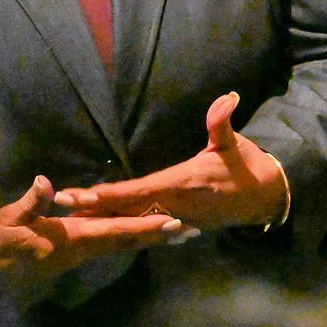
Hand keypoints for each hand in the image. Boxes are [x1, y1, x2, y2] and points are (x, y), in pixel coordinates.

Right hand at [0, 174, 191, 293]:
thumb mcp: (8, 221)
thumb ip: (30, 204)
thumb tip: (46, 184)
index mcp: (74, 237)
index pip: (117, 230)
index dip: (145, 226)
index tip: (172, 223)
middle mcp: (85, 247)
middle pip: (129, 240)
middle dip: (160, 235)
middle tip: (192, 230)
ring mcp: (83, 252)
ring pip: (124, 244)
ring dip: (152, 239)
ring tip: (182, 233)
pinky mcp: (79, 253)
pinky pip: (114, 245)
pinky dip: (135, 240)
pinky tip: (149, 235)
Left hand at [52, 92, 289, 230]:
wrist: (264, 198)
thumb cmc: (245, 167)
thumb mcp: (233, 144)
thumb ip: (222, 123)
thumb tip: (228, 98)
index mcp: (183, 182)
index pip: (139, 190)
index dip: (110, 194)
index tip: (82, 194)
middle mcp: (175, 205)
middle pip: (128, 209)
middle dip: (95, 209)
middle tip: (62, 205)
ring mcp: (176, 218)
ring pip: (134, 221)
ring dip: (104, 220)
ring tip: (72, 218)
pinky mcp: (179, 226)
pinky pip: (147, 229)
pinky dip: (125, 229)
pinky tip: (105, 229)